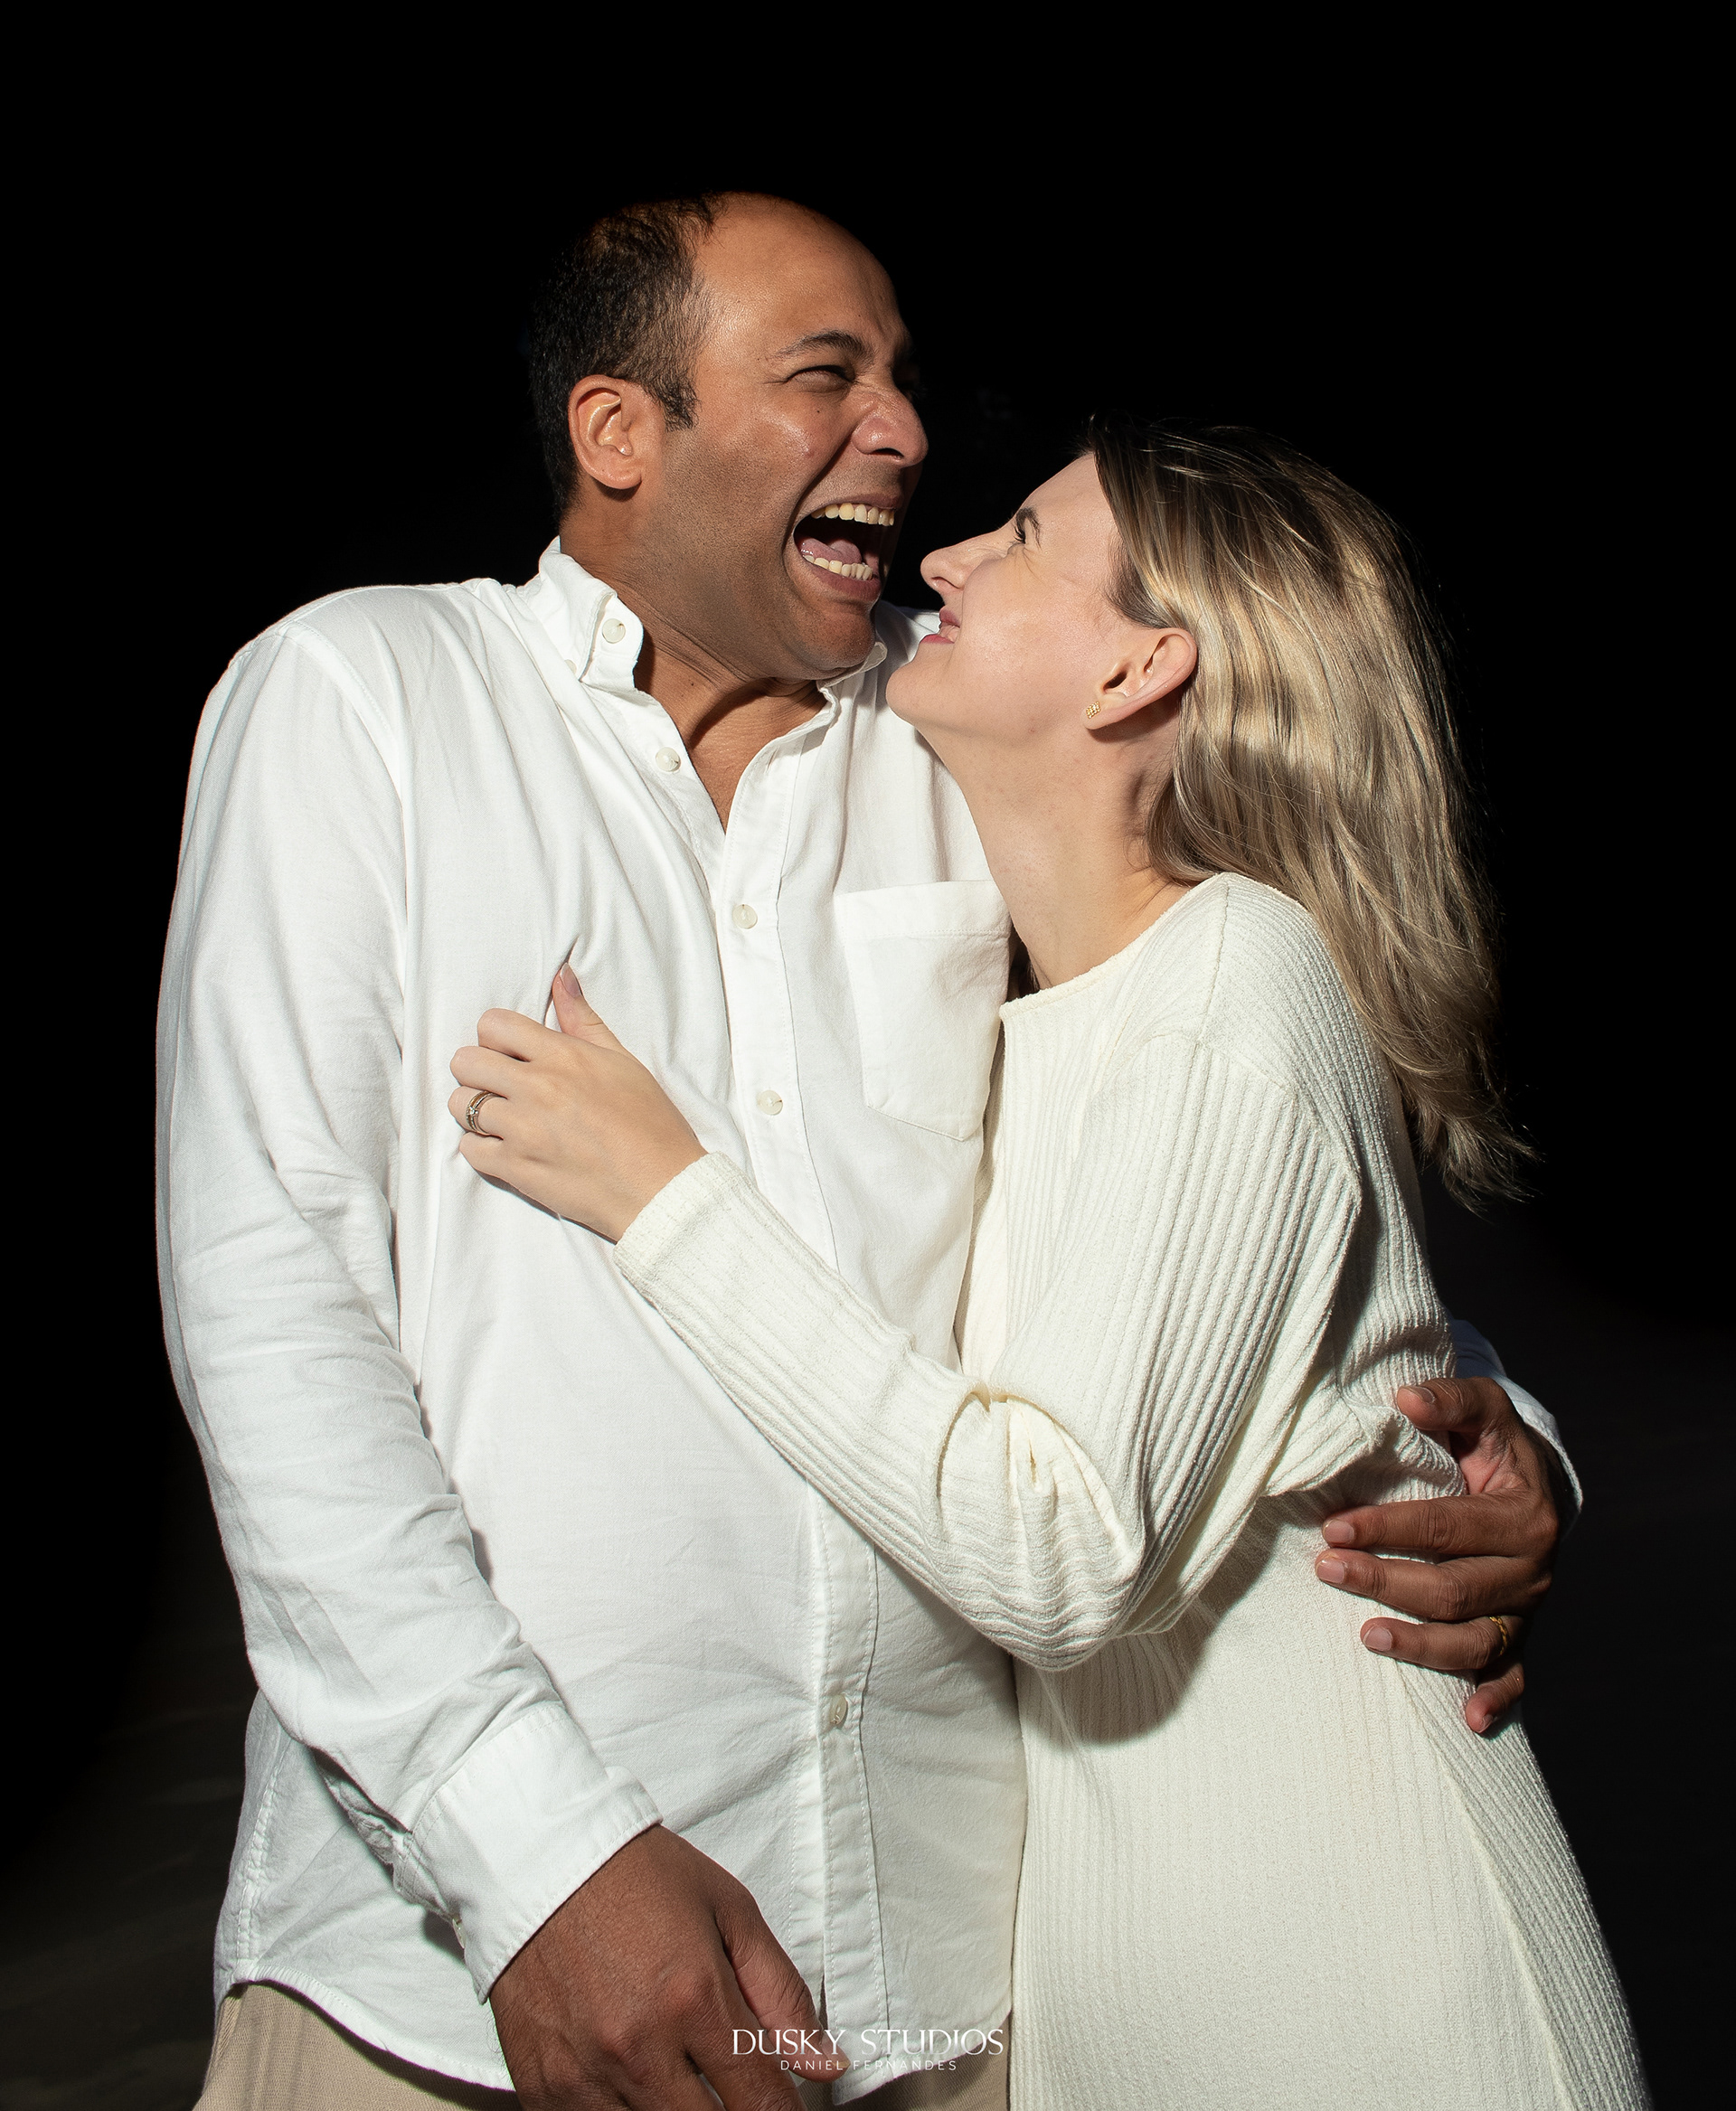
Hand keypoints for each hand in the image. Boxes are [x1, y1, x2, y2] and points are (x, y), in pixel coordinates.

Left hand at [449, 968, 703, 1239]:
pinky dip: (481, 1147)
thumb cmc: (651, 1123)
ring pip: (460, 1104)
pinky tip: (506, 1146)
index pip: (493, 1025)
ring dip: (475, 1109)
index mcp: (563, 1056)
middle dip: (478, 1069)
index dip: (497, 1037)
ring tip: (503, 1118)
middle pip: (465, 1061)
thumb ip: (583, 1020)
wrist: (663, 1188)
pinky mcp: (516, 1169)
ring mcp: (522, 1130)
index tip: (512, 1053)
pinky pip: (468, 1148)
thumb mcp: (622, 1061)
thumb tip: (560, 975)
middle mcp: (536, 1088)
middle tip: (501, 1084)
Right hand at [490, 1825, 846, 2108]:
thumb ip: (781, 1994)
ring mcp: (586, 2075)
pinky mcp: (543, 2088)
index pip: (763, 2102)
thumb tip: (824, 2064)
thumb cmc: (638, 1876)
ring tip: (681, 2075)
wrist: (539, 1857)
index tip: (787, 2104)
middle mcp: (640, 2048)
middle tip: (732, 2085)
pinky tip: (634, 2081)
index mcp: (694, 1999)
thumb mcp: (729, 1911)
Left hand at [1312, 1377, 1557, 1734]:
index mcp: (1524, 1515)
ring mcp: (1527, 1609)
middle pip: (1454, 1589)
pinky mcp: (1522, 1637)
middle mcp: (1532, 1569)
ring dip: (1420, 1645)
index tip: (1335, 1526)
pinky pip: (1513, 1676)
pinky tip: (1468, 1719)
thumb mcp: (1484, 1411)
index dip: (1389, 1527)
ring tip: (1365, 1636)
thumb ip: (1452, 1399)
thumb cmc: (1495, 1446)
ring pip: (1475, 1641)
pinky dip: (1495, 1700)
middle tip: (1326, 1569)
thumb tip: (1407, 1399)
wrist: (1538, 1486)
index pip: (1446, 1527)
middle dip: (1386, 1581)